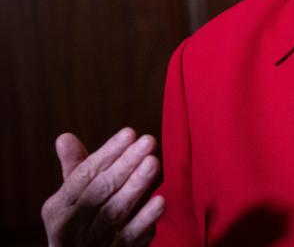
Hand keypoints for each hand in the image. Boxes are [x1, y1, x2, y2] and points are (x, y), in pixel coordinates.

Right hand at [41, 128, 164, 246]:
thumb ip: (75, 169)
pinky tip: (160, 201)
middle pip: (100, 191)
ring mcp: (92, 242)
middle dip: (125, 164)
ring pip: (114, 212)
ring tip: (154, 162)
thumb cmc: (79, 223)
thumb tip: (65, 137)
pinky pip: (130, 237)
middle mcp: (71, 226)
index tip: (130, 132)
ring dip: (136, 186)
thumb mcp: (71, 200)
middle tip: (148, 141)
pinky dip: (145, 219)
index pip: (84, 175)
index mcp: (58, 207)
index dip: (108, 152)